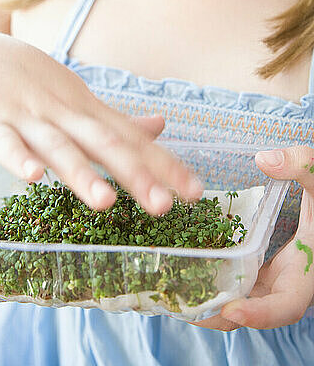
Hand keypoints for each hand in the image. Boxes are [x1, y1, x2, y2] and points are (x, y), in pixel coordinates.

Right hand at [0, 29, 202, 215]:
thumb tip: (162, 126)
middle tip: (164, 205)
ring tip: (106, 202)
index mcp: (88, 112)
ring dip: (82, 173)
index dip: (165, 165)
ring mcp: (27, 119)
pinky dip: (18, 160)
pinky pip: (6, 145)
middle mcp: (64, 115)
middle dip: (135, 175)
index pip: (133, 140)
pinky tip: (33, 177)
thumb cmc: (34, 84)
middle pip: (103, 144)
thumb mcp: (79, 98)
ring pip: (58, 147)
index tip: (197, 192)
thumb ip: (118, 121)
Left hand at [186, 145, 313, 330]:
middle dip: (220, 313)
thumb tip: (265, 160)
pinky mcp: (263, 269)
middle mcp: (288, 282)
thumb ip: (302, 165)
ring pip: (242, 298)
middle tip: (184, 305)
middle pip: (254, 310)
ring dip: (211, 300)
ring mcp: (274, 278)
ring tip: (174, 293)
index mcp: (305, 271)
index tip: (232, 309)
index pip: (286, 306)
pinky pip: (238, 282)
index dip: (261, 313)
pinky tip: (186, 267)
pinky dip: (215, 280)